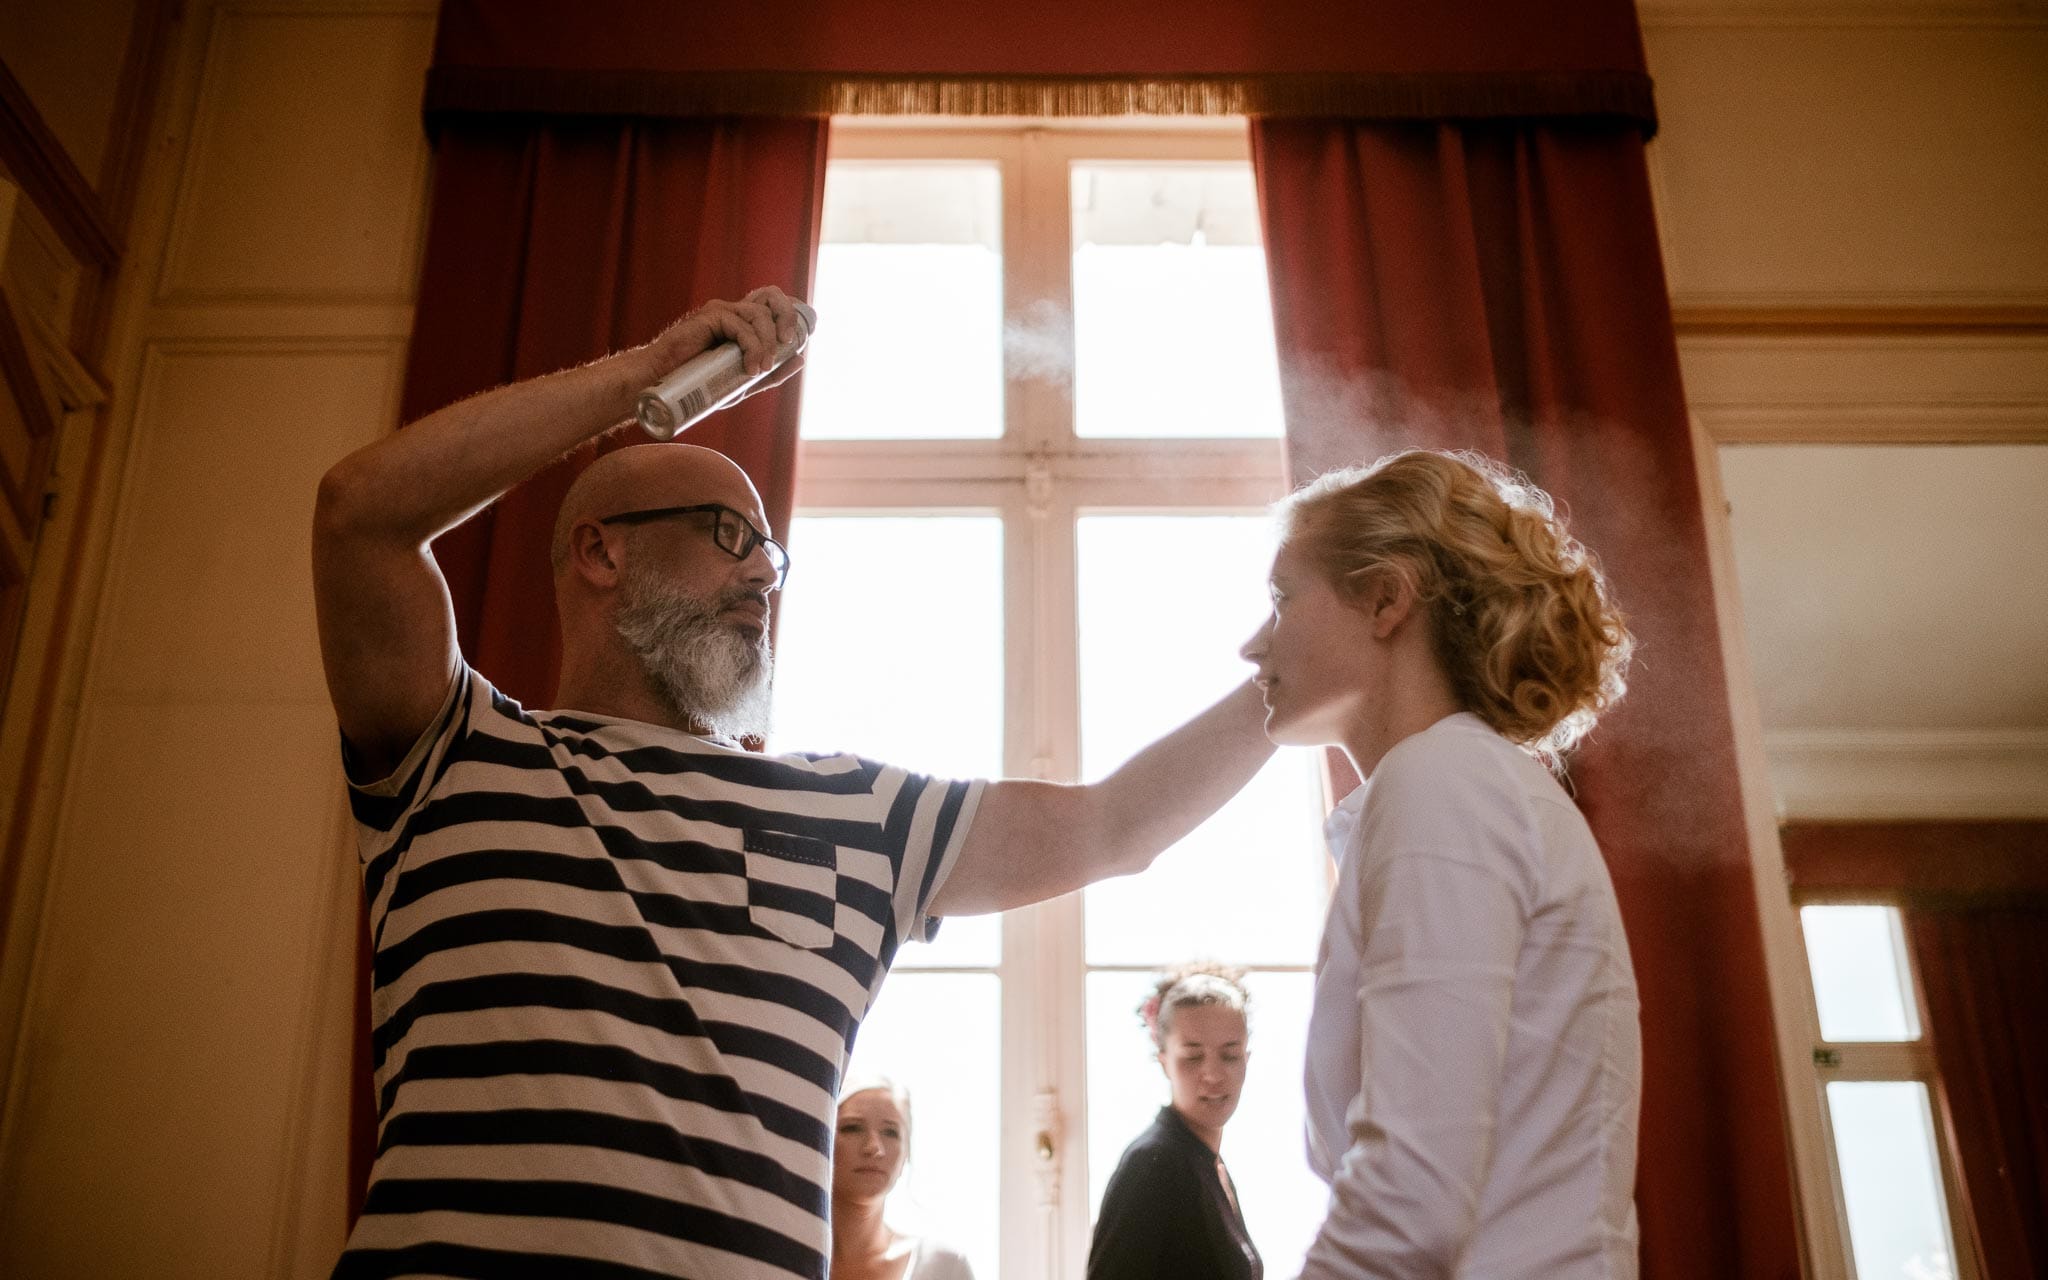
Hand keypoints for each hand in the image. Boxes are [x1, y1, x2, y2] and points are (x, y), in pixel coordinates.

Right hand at [647, 286, 811, 384]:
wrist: (662, 383)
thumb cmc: (699, 384)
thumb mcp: (742, 382)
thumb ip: (770, 372)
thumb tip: (801, 359)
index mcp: (744, 323)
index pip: (774, 304)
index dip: (791, 313)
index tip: (798, 340)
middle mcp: (734, 312)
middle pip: (771, 296)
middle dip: (787, 316)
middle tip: (788, 343)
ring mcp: (721, 312)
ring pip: (759, 314)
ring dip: (767, 343)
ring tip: (761, 369)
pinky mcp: (709, 316)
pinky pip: (741, 325)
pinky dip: (751, 346)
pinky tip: (750, 368)